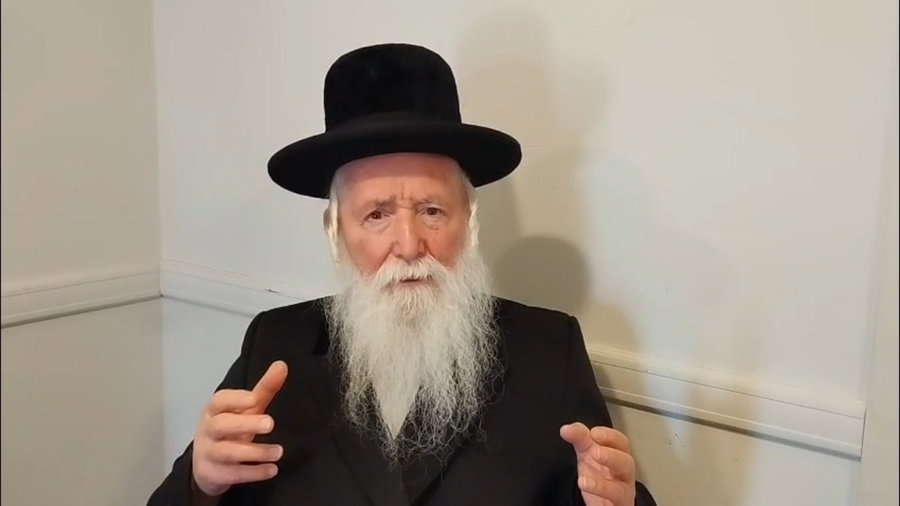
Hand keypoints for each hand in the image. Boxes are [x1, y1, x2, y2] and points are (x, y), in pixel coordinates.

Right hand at [192, 361, 287, 497]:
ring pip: (227, 452)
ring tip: (279, 451)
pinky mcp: (213, 474)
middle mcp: (208, 430)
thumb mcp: (246, 409)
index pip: (219, 401)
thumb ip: (263, 389)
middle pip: (221, 425)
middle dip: (245, 424)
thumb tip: (282, 365)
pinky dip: (253, 473)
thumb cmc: (230, 429)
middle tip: (270, 423)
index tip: (255, 398)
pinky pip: (232, 474)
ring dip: (255, 452)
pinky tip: (272, 470)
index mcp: (214, 410)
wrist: (206, 465)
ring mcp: (208, 453)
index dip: (236, 399)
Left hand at [560, 422, 635, 505]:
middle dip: (611, 457)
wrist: (604, 502)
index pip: (621, 443)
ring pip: (620, 491)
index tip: (594, 433)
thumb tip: (566, 429)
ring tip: (583, 482)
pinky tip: (586, 495)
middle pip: (626, 464)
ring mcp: (620, 494)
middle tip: (595, 452)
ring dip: (603, 486)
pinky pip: (613, 505)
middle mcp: (623, 476)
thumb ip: (579, 437)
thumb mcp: (588, 453)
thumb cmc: (601, 475)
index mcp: (618, 457)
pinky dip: (601, 500)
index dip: (610, 437)